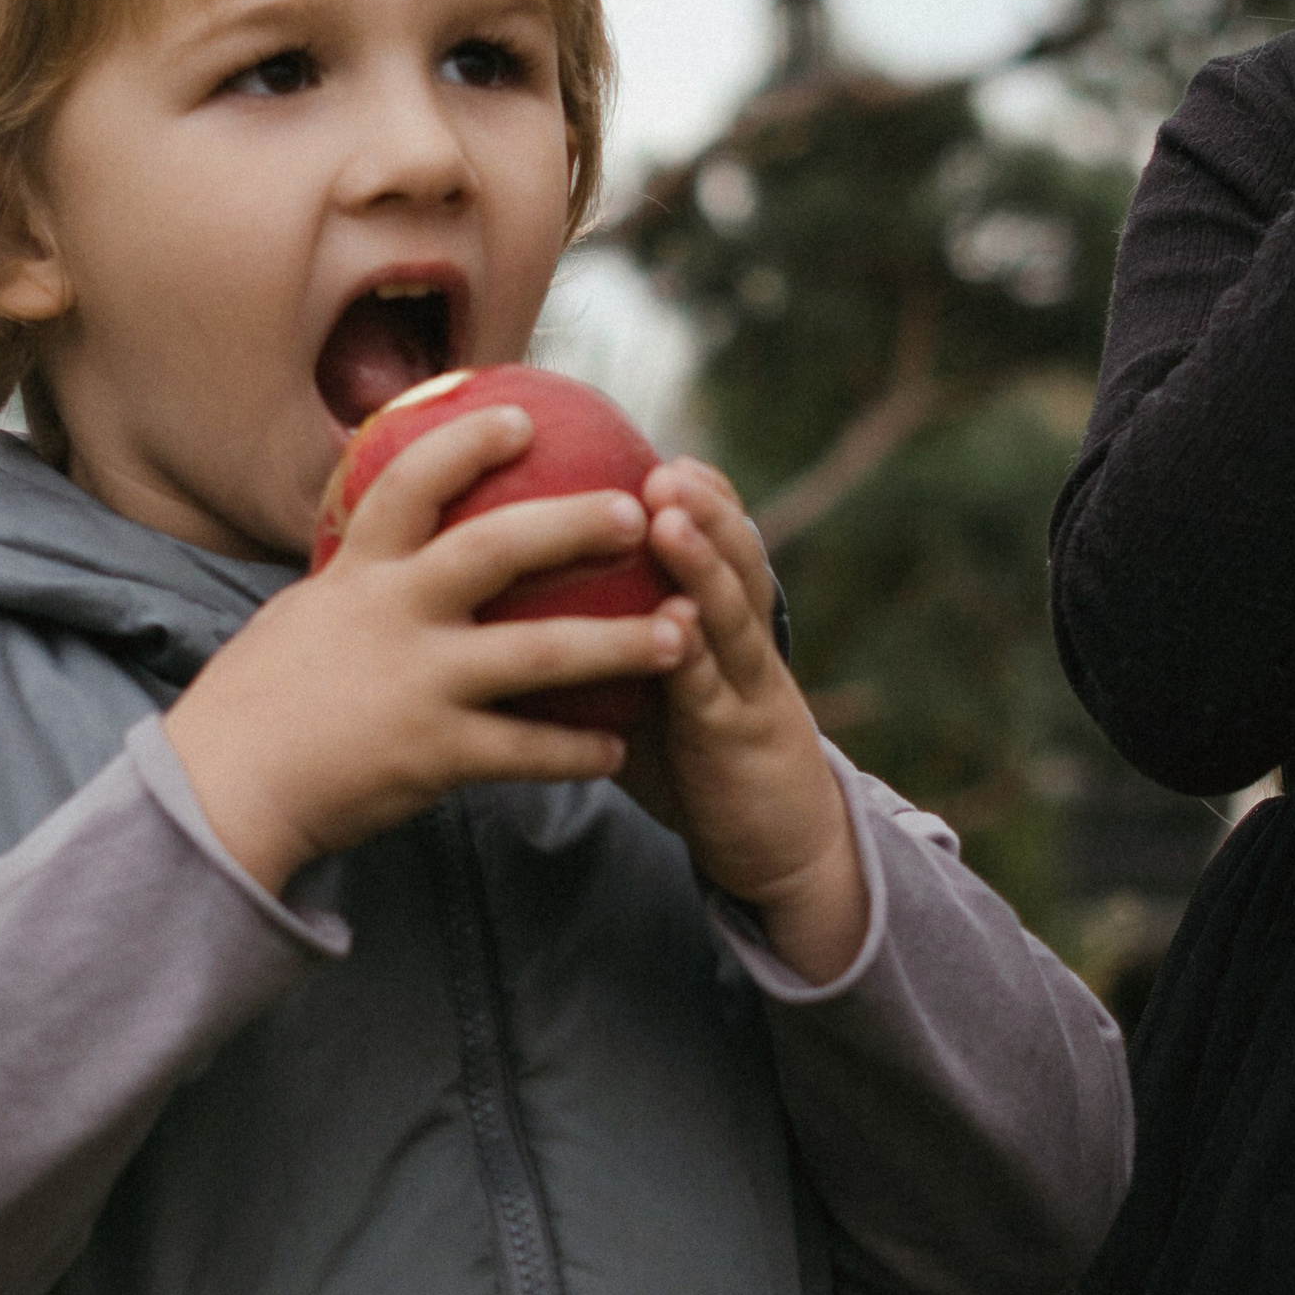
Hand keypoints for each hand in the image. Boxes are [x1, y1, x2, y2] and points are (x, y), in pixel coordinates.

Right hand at [163, 404, 692, 892]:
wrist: (221, 792)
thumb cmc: (258, 703)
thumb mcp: (302, 616)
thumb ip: (358, 581)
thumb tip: (393, 541)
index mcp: (357, 574)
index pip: (411, 483)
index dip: (467, 443)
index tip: (522, 416)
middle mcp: (392, 616)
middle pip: (496, 550)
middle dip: (573, 526)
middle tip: (638, 512)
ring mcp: (417, 685)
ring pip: (536, 655)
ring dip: (615, 643)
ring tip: (680, 636)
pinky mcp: (433, 755)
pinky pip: (524, 751)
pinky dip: (576, 750)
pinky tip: (619, 749)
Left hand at [617, 457, 867, 984]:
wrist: (778, 846)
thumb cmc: (698, 762)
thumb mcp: (656, 693)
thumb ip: (610, 646)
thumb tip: (516, 603)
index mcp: (726, 628)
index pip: (721, 545)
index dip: (700, 496)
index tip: (659, 448)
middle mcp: (746, 646)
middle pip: (736, 561)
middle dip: (706, 509)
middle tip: (666, 465)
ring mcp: (751, 691)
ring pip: (732, 615)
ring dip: (703, 564)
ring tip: (671, 518)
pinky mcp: (742, 741)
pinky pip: (714, 693)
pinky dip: (696, 656)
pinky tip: (676, 626)